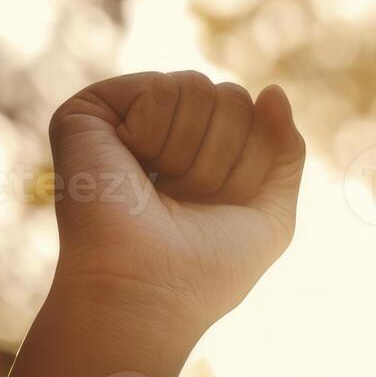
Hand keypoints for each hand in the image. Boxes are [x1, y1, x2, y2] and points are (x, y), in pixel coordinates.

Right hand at [47, 71, 305, 331]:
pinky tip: (132, 163)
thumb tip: (274, 91)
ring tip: (160, 188)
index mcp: (200, 162)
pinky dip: (160, 131)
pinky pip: (161, 86)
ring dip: (193, 150)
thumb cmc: (208, 269)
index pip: (252, 119)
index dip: (251, 164)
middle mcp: (163, 140)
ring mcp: (125, 124)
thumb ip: (285, 152)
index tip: (218, 206)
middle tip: (188, 198)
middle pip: (231, 98)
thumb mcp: (272, 216)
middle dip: (224, 153)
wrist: (147, 290)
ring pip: (199, 87)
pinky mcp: (90, 114)